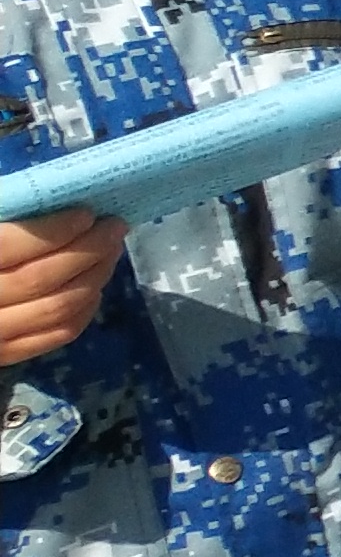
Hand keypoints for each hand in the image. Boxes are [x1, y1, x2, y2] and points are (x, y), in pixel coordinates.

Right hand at [0, 208, 125, 366]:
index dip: (55, 230)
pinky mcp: (3, 356)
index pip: (15, 247)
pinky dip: (83, 311)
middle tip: (113, 227)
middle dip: (87, 250)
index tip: (86, 213)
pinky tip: (94, 289)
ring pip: (56, 309)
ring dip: (93, 278)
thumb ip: (3, 219)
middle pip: (42, 279)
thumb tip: (40, 200)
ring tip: (109, 252)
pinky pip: (55, 337)